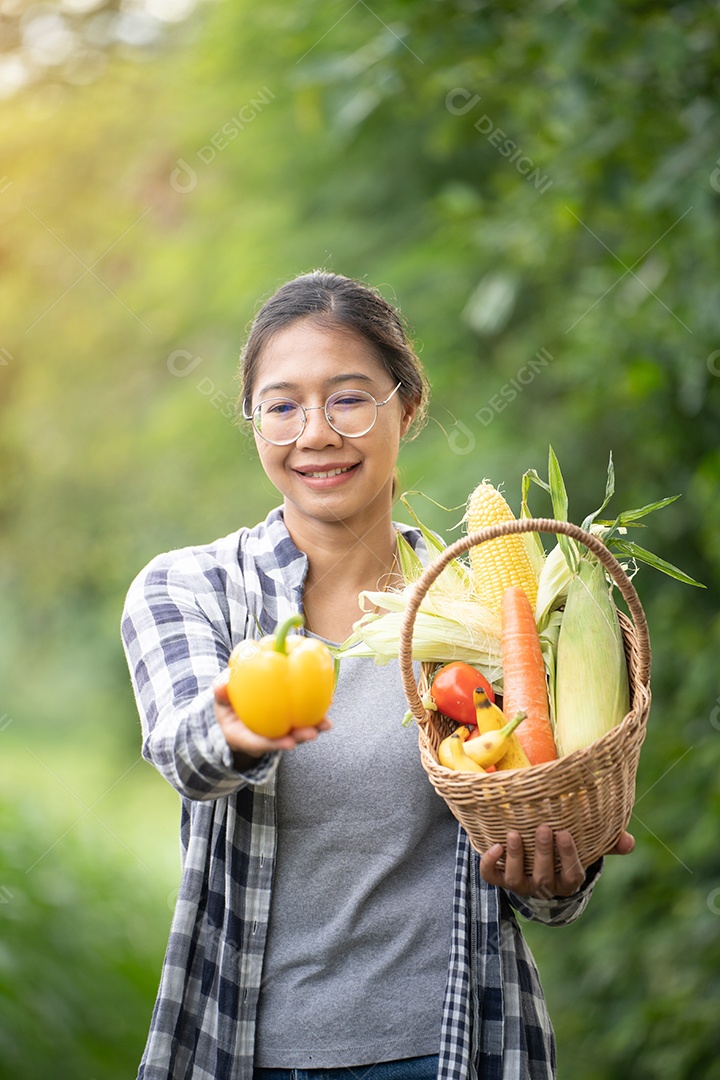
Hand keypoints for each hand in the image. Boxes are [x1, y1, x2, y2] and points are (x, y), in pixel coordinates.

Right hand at [213, 674, 331, 763]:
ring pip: (296, 733)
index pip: (258, 744)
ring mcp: (276, 732)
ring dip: (312, 728)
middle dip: (298, 739)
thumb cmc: (229, 701)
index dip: (274, 744)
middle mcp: (262, 738)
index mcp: (242, 737)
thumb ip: (220, 691)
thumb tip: (221, 687)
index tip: (289, 743)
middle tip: (312, 733)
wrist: (237, 707)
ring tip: (326, 723)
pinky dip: (315, 712)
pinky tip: (329, 702)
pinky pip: (302, 718)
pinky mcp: (288, 723)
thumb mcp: (220, 698)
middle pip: (282, 742)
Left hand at [480, 826, 635, 898]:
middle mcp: (543, 887)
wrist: (536, 864)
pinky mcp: (500, 878)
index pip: (571, 876)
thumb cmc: (566, 851)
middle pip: (543, 877)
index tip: (565, 833)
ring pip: (516, 880)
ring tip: (513, 834)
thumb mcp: (589, 848)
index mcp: (567, 881)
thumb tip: (629, 842)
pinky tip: (493, 845)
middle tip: (542, 828)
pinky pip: (491, 877)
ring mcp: (520, 885)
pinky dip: (489, 864)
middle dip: (543, 853)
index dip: (568, 857)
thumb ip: (608, 844)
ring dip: (515, 857)